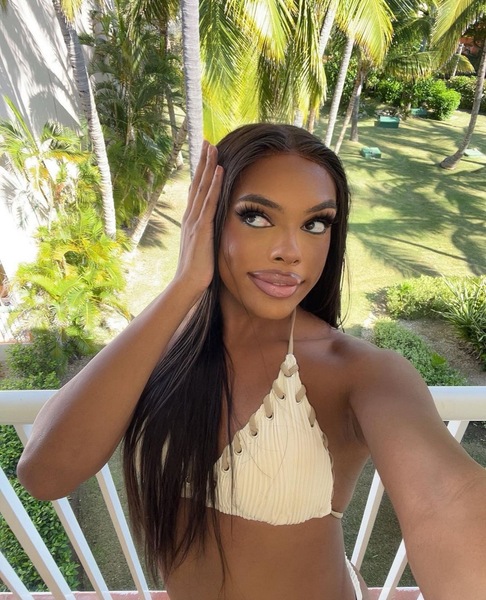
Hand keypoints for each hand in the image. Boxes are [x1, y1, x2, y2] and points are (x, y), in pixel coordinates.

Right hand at [175, 141, 223, 294]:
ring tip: (212, 147)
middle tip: (207, 142)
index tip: (205, 157)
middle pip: (197, 183)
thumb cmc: (197, 271)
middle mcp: (190, 216)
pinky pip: (210, 200)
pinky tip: (219, 169)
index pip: (196, 191)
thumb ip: (207, 237)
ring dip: (208, 166)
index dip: (201, 173)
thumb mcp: (203, 249)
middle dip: (202, 162)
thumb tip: (213, 233)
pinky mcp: (202, 227)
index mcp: (191, 221)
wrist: (187, 284)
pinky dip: (214, 183)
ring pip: (202, 187)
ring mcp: (195, 220)